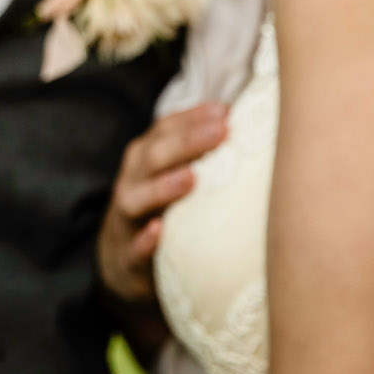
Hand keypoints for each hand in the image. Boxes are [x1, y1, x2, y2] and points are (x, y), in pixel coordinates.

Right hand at [97, 103, 227, 354]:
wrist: (122, 263)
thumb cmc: (163, 210)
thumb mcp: (173, 176)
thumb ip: (201, 153)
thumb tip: (251, 125)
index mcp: (145, 158)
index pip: (165, 129)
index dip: (193, 118)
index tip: (226, 111)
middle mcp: (132, 182)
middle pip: (154, 156)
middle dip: (187, 143)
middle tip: (222, 132)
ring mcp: (125, 219)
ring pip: (136, 198)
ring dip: (163, 187)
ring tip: (191, 178)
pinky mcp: (125, 257)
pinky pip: (132, 249)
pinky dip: (144, 240)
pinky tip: (158, 232)